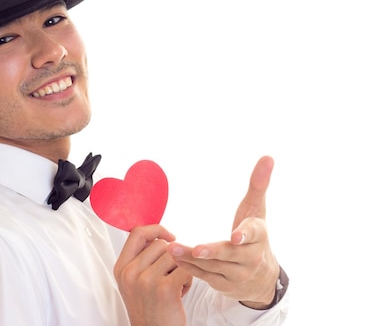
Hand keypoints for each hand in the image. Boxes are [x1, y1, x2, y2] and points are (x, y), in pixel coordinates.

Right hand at [114, 225, 192, 325]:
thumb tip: (158, 235)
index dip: (156, 229)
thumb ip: (140, 259)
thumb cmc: (148, 311)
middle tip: (169, 276)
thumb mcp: (133, 282)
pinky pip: (186, 270)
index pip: (137, 233)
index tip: (169, 236)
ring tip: (175, 285)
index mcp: (121, 268)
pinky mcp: (165, 289)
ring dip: (181, 269)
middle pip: (160, 244)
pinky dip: (189, 280)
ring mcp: (146, 280)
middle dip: (172, 257)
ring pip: (175, 256)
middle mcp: (130, 273)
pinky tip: (181, 292)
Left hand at [166, 156, 279, 307]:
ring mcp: (237, 274)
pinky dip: (189, 268)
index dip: (244, 235)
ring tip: (172, 249)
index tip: (236, 237)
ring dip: (191, 259)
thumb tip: (268, 156)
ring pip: (213, 267)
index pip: (253, 234)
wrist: (262, 276)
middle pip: (229, 254)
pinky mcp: (224, 285)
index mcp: (260, 236)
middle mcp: (251, 257)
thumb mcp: (257, 209)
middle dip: (211, 251)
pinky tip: (174, 258)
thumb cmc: (254, 234)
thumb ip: (259, 184)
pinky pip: (205, 276)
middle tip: (195, 249)